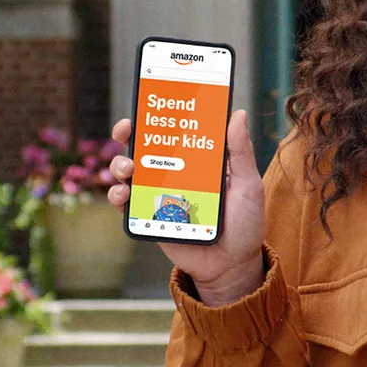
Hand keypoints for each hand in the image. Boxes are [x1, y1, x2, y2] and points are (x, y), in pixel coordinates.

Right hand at [107, 110, 267, 304]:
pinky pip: (127, 204)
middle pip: (144, 146)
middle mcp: (175, 174)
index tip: (148, 101)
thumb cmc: (245, 223)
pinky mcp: (150, 218)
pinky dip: (118, 195)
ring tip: (129, 168)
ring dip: (120, 163)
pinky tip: (124, 193)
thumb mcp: (247, 185)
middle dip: (128, 133)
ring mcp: (159, 195)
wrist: (234, 265)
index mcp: (198, 160)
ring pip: (129, 172)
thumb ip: (240, 152)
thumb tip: (236, 114)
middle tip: (126, 130)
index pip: (173, 131)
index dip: (157, 115)